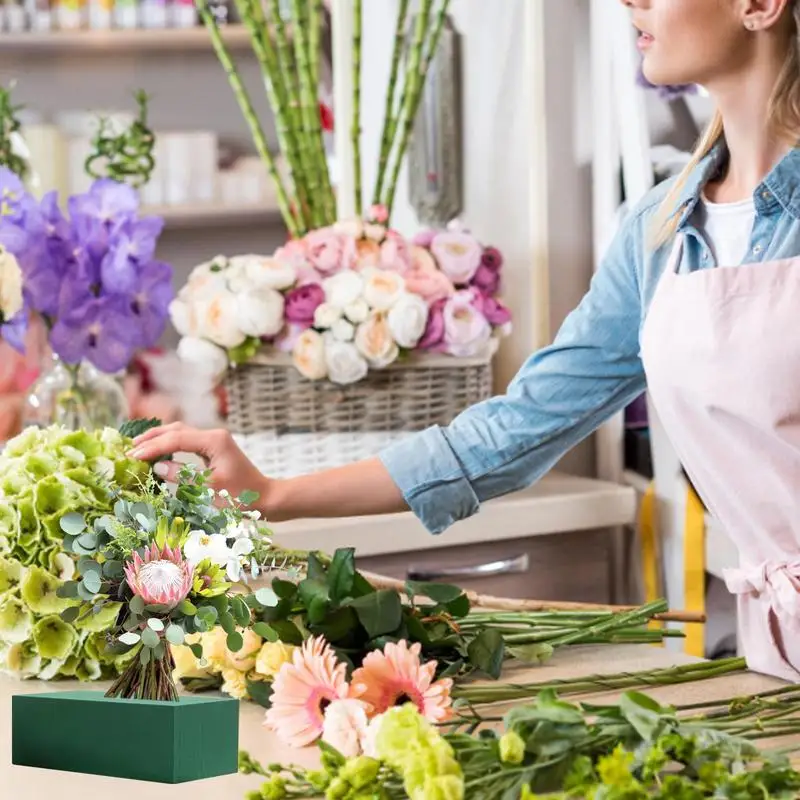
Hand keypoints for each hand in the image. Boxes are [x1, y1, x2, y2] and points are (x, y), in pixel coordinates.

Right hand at [128, 423, 270, 510]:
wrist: (266, 498)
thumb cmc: (242, 496)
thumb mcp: (210, 489)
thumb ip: (183, 476)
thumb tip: (157, 467)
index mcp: (214, 440)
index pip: (176, 439)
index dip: (153, 447)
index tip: (133, 457)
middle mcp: (214, 435)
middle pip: (176, 429)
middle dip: (152, 438)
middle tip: (129, 450)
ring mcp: (214, 441)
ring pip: (180, 433)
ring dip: (159, 439)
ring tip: (137, 448)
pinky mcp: (213, 449)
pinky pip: (186, 442)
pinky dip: (169, 446)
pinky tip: (156, 453)